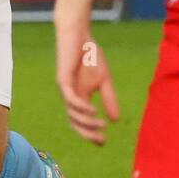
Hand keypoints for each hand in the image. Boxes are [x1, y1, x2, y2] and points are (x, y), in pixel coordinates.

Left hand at [55, 21, 119, 144]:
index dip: (92, 133)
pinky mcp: (63, 81)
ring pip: (73, 114)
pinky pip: (71, 99)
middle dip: (87, 134)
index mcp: (79, 98)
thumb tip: (115, 120)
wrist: (79, 35)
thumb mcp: (104, 80)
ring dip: (87, 122)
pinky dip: (81, 108)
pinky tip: (93, 111)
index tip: (104, 142)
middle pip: (75, 123)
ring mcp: (66, 90)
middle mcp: (70, 97)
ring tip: (101, 125)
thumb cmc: (90, 55)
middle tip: (101, 140)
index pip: (83, 122)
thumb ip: (109, 98)